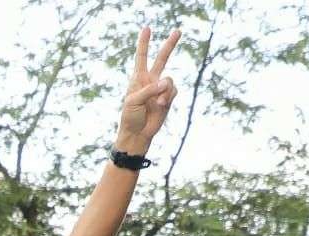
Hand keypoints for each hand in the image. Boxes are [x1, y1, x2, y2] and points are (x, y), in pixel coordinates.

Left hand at [115, 27, 180, 154]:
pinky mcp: (168, 98)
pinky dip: (168, 98)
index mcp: (138, 79)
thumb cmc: (130, 117)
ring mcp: (160, 89)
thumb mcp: (134, 101)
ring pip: (170, 80)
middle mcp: (150, 81)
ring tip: (157, 104)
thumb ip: (149, 89)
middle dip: (169, 45)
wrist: (138, 133)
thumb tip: (165, 82)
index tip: (147, 29)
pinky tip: (161, 106)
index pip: (141, 57)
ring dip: (165, 92)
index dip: (144, 43)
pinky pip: (173, 91)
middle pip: (162, 58)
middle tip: (178, 31)